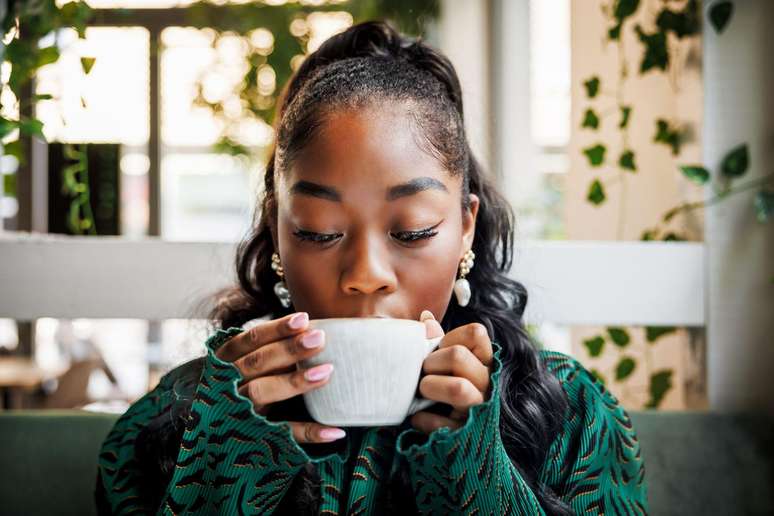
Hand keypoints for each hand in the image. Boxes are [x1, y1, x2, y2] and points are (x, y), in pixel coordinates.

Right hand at [215, 312, 345, 443]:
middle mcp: (228, 384)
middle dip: (289, 350)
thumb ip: (268, 349)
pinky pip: (282, 434)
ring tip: (326, 372)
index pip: (250, 340)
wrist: (208, 431)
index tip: (303, 319)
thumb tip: (311, 328)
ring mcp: (238, 411)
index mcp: (226, 361)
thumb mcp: (242, 363)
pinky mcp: (254, 437)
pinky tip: (336, 431)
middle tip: (319, 338)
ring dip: (294, 382)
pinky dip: (309, 433)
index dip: (276, 329)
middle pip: (257, 363)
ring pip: (262, 393)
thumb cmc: (239, 384)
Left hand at [411, 311, 493, 433]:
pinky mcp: (467, 435)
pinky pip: (441, 423)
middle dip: (431, 363)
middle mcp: (488, 383)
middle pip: (458, 356)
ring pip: (457, 388)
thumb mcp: (446, 365)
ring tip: (423, 392)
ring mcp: (480, 409)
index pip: (476, 332)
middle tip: (424, 373)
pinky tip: (419, 418)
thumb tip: (425, 318)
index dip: (450, 338)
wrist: (461, 443)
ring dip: (430, 387)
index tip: (438, 351)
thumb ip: (437, 342)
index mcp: (485, 362)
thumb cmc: (447, 391)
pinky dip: (422, 419)